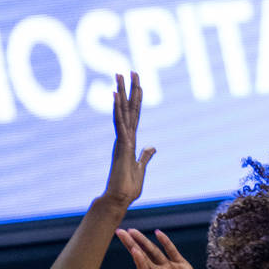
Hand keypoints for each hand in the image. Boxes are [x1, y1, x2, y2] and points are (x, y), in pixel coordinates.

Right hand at [103, 73, 155, 206]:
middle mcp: (125, 137)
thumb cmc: (128, 187)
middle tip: (130, 70)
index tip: (139, 83)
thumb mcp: (141, 168)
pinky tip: (116, 95)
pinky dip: (117, 109)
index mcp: (130, 141)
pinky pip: (120, 124)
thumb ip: (145, 156)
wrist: (119, 198)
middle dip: (130, 89)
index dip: (137, 99)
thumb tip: (152, 147)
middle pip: (128, 109)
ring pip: (122, 112)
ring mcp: (122, 140)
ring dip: (121, 93)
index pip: (135, 115)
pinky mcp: (121, 146)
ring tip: (118, 75)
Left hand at [116, 228, 210, 268]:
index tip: (133, 249)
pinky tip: (158, 233)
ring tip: (132, 231)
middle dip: (132, 245)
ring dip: (143, 241)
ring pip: (154, 251)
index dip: (138, 260)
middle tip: (121, 232)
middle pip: (142, 256)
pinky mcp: (181, 265)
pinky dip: (165, 242)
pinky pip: (171, 251)